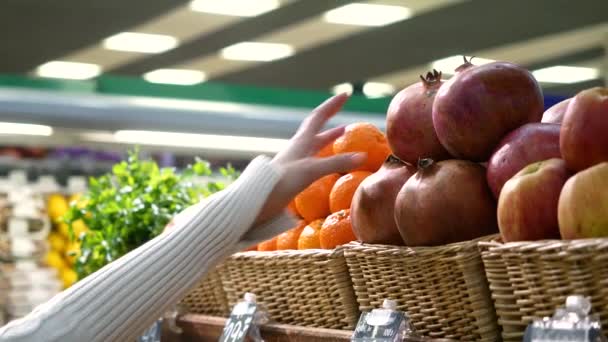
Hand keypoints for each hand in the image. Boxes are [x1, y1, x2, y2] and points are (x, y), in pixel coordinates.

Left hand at [255, 93, 366, 224]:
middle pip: (317, 129)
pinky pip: (314, 160)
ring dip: (330, 137)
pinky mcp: (294, 176)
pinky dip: (326, 156)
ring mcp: (296, 162)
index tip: (346, 94)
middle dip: (332, 119)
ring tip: (343, 132)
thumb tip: (362, 156)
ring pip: (316, 144)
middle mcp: (298, 148)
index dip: (332, 105)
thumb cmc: (282, 182)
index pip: (319, 117)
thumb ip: (336, 163)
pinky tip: (329, 162)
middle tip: (345, 111)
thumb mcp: (311, 170)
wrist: (258, 201)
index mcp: (301, 142)